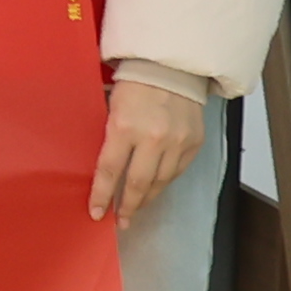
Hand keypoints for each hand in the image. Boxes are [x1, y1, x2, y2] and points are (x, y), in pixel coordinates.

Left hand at [86, 75, 202, 218]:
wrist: (172, 69)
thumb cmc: (134, 85)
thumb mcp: (111, 107)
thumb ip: (110, 138)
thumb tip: (104, 169)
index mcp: (124, 127)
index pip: (109, 170)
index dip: (102, 194)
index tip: (95, 212)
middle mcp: (152, 138)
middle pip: (138, 183)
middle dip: (127, 206)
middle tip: (120, 221)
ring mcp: (177, 143)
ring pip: (160, 182)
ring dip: (146, 199)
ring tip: (136, 209)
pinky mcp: (194, 144)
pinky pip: (177, 172)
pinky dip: (164, 183)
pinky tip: (155, 189)